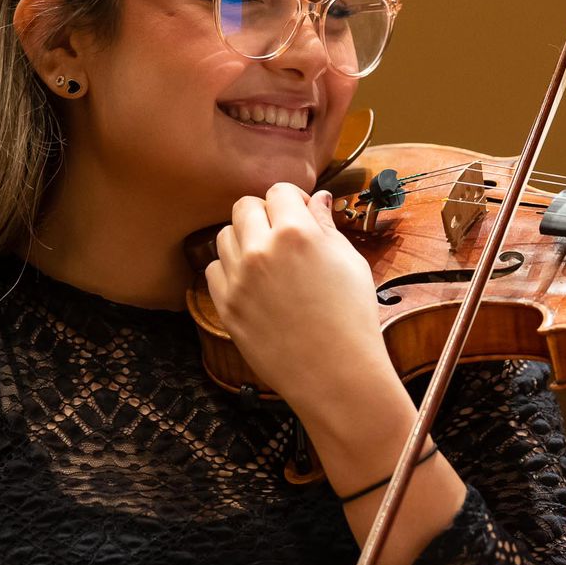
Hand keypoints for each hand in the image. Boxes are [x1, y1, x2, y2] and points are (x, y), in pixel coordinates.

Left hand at [203, 181, 395, 414]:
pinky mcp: (226, 304)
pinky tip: (253, 284)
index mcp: (296, 232)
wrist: (335, 373)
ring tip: (266, 261)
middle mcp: (261, 249)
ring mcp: (238, 278)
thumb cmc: (352, 318)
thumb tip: (317, 199)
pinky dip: (230, 271)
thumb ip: (326, 226)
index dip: (292, 200)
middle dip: (264, 215)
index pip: (279, 191)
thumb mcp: (350, 263)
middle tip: (281, 236)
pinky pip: (214, 270)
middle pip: (244, 207)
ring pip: (224, 236)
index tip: (300, 214)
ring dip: (243, 240)